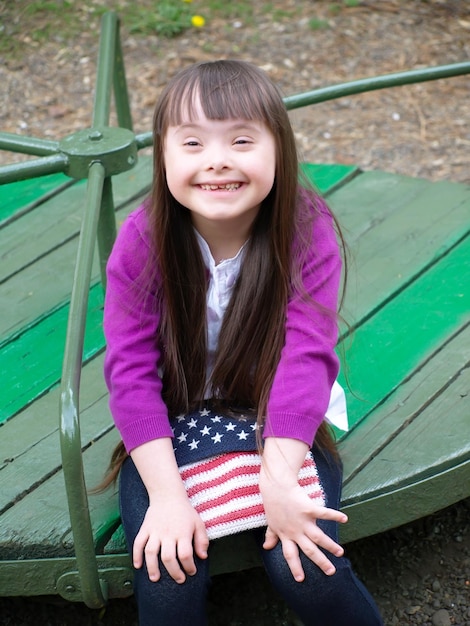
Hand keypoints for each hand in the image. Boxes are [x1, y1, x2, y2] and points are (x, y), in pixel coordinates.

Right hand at [133, 495, 208, 583]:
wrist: (168, 495)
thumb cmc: (185, 511)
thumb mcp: (198, 523)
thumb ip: (202, 540)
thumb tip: (203, 557)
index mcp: (183, 533)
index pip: (185, 555)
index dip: (189, 567)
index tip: (191, 572)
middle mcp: (168, 533)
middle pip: (168, 557)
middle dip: (174, 572)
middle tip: (179, 579)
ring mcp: (155, 531)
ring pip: (151, 552)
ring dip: (152, 567)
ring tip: (155, 578)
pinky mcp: (145, 528)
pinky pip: (138, 543)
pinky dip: (136, 555)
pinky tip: (137, 566)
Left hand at [259, 437, 346, 581]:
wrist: (275, 486)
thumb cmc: (273, 504)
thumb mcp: (271, 522)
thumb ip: (271, 535)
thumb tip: (266, 547)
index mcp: (286, 535)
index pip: (290, 555)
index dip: (295, 567)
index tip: (301, 579)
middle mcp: (295, 531)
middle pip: (309, 550)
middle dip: (320, 562)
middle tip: (331, 572)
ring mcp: (303, 520)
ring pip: (318, 537)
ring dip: (330, 545)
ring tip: (340, 553)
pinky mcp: (308, 508)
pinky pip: (323, 513)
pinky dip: (334, 516)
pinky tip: (345, 519)